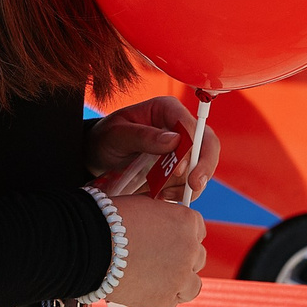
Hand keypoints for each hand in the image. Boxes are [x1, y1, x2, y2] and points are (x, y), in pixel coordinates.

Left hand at [87, 96, 220, 198]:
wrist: (99, 155)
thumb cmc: (106, 138)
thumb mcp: (116, 135)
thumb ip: (143, 136)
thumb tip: (174, 140)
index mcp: (166, 109)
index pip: (191, 124)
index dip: (193, 147)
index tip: (182, 170)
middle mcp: (179, 125)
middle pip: (207, 144)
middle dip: (204, 167)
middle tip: (193, 187)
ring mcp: (182, 147)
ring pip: (202, 165)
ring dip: (189, 185)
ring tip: (165, 195)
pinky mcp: (180, 166)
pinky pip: (191, 181)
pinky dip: (181, 192)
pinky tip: (164, 197)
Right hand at [108, 193, 205, 306]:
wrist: (91, 245)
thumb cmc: (109, 221)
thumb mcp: (143, 207)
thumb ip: (161, 219)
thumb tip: (161, 229)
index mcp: (186, 221)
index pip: (198, 231)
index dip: (182, 238)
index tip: (172, 243)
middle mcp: (189, 248)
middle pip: (197, 259)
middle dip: (181, 261)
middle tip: (161, 263)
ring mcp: (180, 275)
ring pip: (192, 286)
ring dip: (178, 285)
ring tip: (159, 283)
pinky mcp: (165, 298)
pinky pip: (169, 304)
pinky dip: (159, 301)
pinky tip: (145, 294)